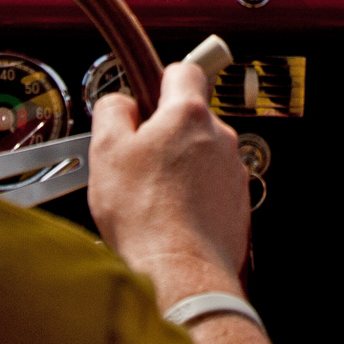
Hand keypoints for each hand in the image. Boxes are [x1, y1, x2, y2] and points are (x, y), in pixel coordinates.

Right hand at [88, 61, 250, 305]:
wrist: (181, 273)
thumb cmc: (146, 218)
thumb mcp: (107, 151)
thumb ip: (111, 111)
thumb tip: (119, 102)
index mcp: (188, 114)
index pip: (183, 70)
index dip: (159, 80)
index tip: (147, 95)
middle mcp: (219, 137)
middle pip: (190, 116)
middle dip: (165, 131)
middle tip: (138, 157)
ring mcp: (232, 171)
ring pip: (201, 153)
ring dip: (179, 165)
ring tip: (150, 195)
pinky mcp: (236, 202)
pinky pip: (211, 185)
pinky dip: (193, 194)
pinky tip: (169, 215)